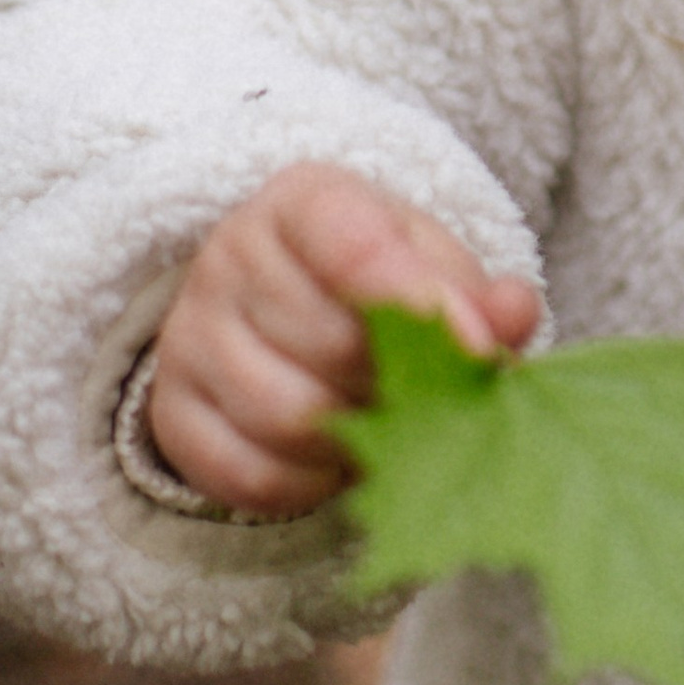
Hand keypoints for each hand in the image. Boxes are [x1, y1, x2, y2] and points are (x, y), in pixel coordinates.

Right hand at [145, 160, 540, 516]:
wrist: (287, 301)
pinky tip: (345, 460)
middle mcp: (230, 256)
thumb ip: (479, 292)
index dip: (421, 302)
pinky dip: (311, 483)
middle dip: (398, 382)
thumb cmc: (380, 276)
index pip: (355, 246)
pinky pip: (248, 473)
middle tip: (437, 395)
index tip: (478, 350)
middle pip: (328, 343)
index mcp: (304, 201)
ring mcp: (190, 334)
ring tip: (397, 426)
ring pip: (288, 415)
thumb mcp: (434, 263)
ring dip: (360, 438)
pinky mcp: (172, 411)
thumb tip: (511, 319)